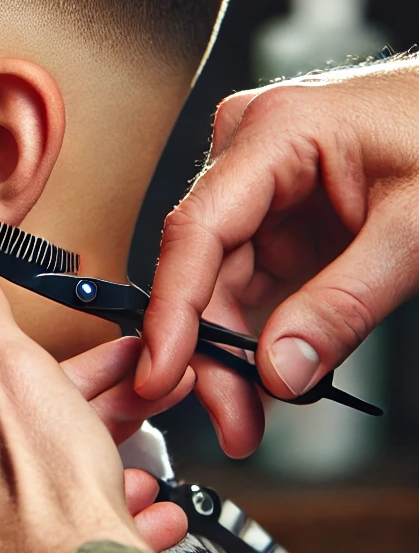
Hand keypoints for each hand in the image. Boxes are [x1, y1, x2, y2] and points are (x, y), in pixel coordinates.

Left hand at [0, 231, 193, 552]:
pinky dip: (78, 518)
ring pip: (20, 481)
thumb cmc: (48, 494)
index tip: (68, 373)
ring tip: (135, 462)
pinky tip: (128, 509)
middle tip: (120, 402)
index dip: (26, 372)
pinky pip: (31, 536)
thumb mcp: (11, 370)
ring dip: (84, 465)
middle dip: (70, 411)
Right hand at [139, 61, 418, 456]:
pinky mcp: (276, 210)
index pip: (198, 229)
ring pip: (221, 278)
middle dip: (211, 347)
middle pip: (204, 262)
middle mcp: (249, 151)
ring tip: (248, 413)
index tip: (159, 371)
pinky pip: (249, 276)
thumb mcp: (415, 231)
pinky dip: (255, 328)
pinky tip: (265, 372)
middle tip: (231, 419)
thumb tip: (280, 371)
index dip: (173, 308)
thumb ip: (344, 304)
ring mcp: (259, 180)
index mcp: (274, 133)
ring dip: (230, 347)